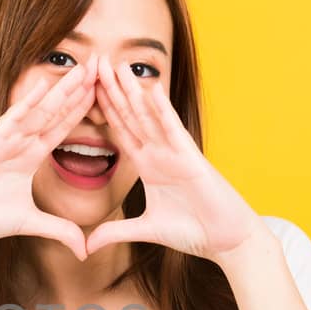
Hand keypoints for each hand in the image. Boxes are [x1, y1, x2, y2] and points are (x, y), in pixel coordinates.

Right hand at [0, 63, 94, 259]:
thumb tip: (84, 250)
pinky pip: (11, 119)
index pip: (61, 128)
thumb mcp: (31, 223)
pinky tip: (44, 85)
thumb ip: (59, 230)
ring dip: (61, 91)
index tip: (103, 92)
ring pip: (39, 111)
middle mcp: (19, 143)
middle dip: (78, 90)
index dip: (82, 110)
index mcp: (29, 156)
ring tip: (83, 70)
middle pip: (55, 112)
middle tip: (101, 66)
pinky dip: (27, 103)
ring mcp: (4, 140)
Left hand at [84, 53, 262, 261]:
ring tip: (116, 66)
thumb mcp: (145, 230)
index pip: (120, 132)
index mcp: (148, 166)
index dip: (102, 111)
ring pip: (149, 117)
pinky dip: (163, 110)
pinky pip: (173, 130)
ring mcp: (175, 153)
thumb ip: (115, 232)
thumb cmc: (194, 230)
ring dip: (133, 92)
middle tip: (94, 63)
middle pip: (130, 116)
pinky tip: (152, 89)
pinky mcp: (191, 159)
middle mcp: (160, 153)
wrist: (227, 241)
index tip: (83, 90)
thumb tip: (86, 246)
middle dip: (112, 91)